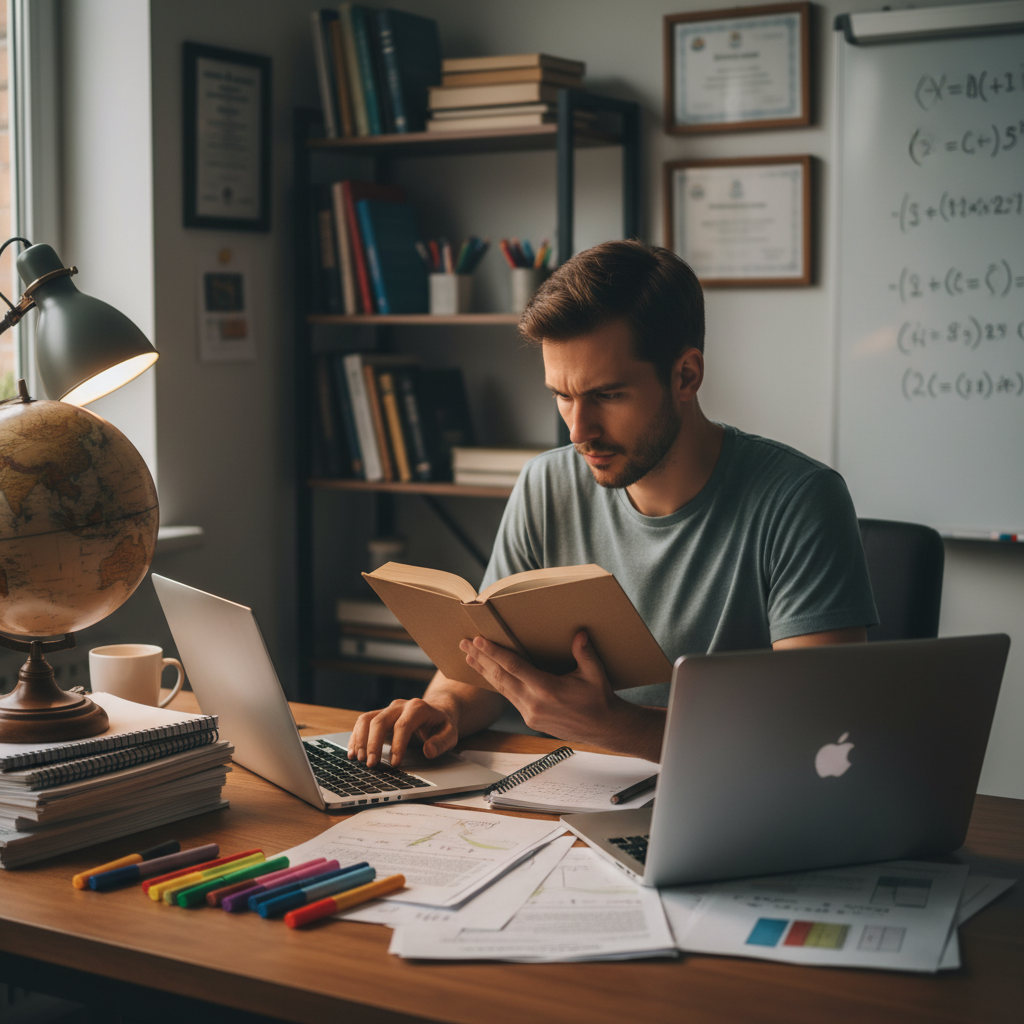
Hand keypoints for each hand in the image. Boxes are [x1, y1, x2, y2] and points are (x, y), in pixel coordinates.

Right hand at [347, 698, 457, 767]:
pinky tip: (353, 753)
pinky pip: (362, 723)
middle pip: (380, 721)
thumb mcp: (450, 734)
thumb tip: (428, 751)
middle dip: (373, 743)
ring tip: (358, 759)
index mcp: (418, 708)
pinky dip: (355, 737)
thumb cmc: (441, 725)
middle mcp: (399, 706)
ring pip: (367, 719)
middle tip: (371, 765)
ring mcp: (387, 710)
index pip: (403, 725)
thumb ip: (441, 742)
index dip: (397, 745)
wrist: (435, 711)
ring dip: (360, 739)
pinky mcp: (379, 716)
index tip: (395, 764)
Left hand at [460, 631, 613, 745]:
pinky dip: (497, 684)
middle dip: (480, 659)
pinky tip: (488, 675)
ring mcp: (530, 714)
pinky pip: (509, 698)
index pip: (513, 667)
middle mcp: (534, 703)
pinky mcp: (530, 719)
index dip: (494, 653)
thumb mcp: (595, 673)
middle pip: (500, 677)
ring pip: (501, 689)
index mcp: (547, 690)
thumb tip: (579, 633)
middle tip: (464, 644)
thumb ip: (584, 652)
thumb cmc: (600, 699)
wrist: (604, 728)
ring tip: (469, 657)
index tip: (478, 641)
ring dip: (484, 671)